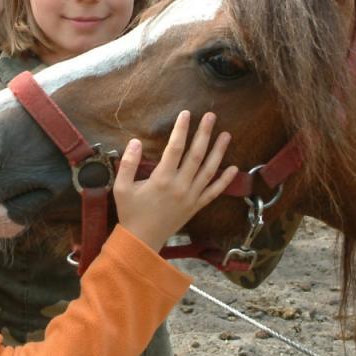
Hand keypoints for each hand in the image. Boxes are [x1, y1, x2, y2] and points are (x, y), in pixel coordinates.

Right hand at [113, 111, 237, 250]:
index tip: (186, 114)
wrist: (142, 241)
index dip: (181, 129)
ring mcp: (191, 197)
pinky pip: (214, 192)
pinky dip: (225, 180)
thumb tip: (134, 141)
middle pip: (196, 155)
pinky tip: (234, 169)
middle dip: (204, 134)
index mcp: (162, 179)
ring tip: (226, 135)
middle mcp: (180, 186)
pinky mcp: (196, 206)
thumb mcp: (121, 188)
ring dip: (218, 152)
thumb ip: (128, 163)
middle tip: (211, 116)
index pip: (175, 148)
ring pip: (209, 170)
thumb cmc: (130, 213)